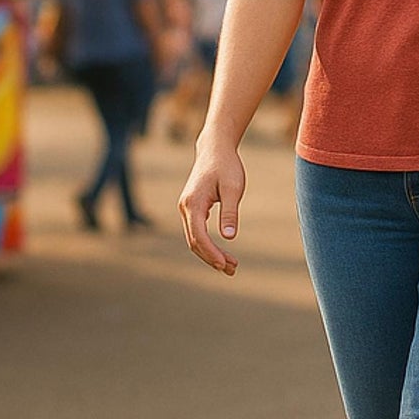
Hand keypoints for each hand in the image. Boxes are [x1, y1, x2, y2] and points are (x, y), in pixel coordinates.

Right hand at [178, 139, 245, 275]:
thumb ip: (229, 212)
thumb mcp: (232, 189)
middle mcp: (185, 207)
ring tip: (230, 265)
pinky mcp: (192, 207)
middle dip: (211, 257)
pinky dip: (208, 243)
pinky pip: (197, 231)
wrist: (215, 148)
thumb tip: (228, 236)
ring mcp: (187, 208)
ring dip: (210, 253)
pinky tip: (222, 252)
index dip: (211, 252)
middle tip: (232, 269)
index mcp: (193, 203)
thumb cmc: (226, 166)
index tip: (224, 264)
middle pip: (194, 241)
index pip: (198, 236)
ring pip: (195, 238)